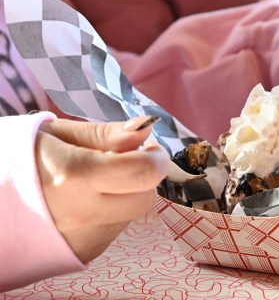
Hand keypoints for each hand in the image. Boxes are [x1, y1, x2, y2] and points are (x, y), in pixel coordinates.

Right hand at [35, 116, 168, 262]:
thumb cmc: (19, 160)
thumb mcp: (59, 134)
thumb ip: (107, 135)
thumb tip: (145, 130)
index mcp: (76, 176)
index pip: (142, 172)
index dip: (155, 158)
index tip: (150, 150)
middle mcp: (83, 212)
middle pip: (145, 197)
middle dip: (143, 178)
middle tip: (125, 163)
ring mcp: (84, 237)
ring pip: (132, 213)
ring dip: (126, 195)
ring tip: (94, 183)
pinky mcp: (85, 252)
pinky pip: (116, 228)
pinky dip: (111, 212)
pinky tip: (85, 201)